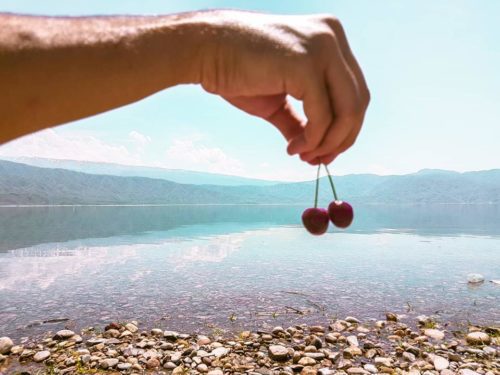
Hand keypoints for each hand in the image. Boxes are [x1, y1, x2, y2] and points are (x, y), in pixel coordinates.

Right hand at [196, 11, 369, 164]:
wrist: (204, 50)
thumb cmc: (237, 70)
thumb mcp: (277, 99)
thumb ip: (299, 120)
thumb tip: (312, 150)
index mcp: (330, 38)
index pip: (354, 90)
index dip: (345, 127)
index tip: (325, 152)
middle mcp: (332, 37)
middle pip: (358, 102)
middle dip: (341, 139)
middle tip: (319, 160)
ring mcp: (321, 48)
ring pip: (348, 111)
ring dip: (328, 143)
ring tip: (304, 156)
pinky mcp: (305, 64)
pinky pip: (322, 115)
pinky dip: (312, 140)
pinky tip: (293, 149)